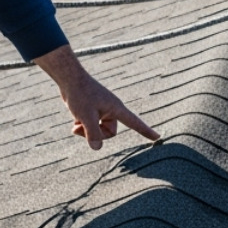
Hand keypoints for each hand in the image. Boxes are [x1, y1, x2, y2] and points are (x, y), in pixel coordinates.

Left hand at [34, 45, 161, 149]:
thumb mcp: (86, 116)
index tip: (157, 137)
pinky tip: (75, 117)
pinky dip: (82, 124)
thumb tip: (97, 148)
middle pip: (109, 133)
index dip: (146, 131)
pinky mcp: (93, 110)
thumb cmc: (80, 94)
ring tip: (76, 122)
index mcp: (116, 109)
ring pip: (98, 130)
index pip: (135, 123)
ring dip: (86, 129)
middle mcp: (111, 110)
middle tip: (81, 127)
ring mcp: (102, 110)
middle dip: (95, 134)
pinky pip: (91, 125)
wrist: (70, 78)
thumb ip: (93, 133)